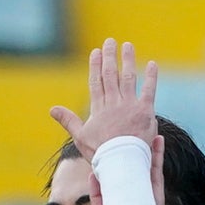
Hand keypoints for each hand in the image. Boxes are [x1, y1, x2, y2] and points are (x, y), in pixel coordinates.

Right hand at [49, 38, 160, 160]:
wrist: (121, 163)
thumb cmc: (100, 154)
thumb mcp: (80, 137)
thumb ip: (68, 120)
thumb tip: (52, 109)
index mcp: (98, 108)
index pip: (96, 81)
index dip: (95, 65)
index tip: (96, 52)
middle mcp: (113, 103)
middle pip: (110, 75)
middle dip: (109, 57)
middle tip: (110, 41)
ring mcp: (130, 106)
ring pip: (128, 77)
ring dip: (127, 60)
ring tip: (127, 45)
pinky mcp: (145, 111)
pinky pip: (149, 90)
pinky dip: (151, 77)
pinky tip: (153, 64)